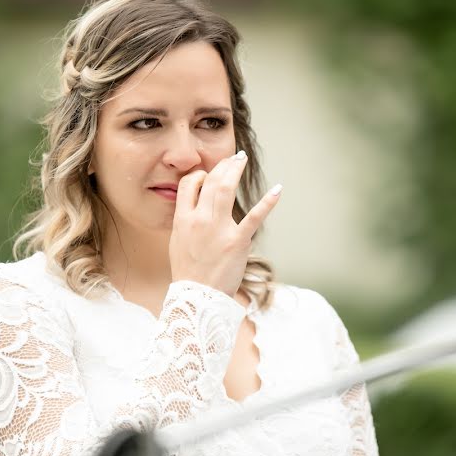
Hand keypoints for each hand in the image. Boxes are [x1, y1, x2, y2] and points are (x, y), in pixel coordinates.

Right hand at [169, 150, 280, 296]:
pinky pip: (254, 216)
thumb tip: (195, 205)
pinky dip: (268, 202)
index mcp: (182, 219)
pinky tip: (278, 189)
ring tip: (242, 159)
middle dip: (222, 165)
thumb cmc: (189, 272)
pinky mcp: (238, 240)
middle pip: (210, 182)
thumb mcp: (177, 242)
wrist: (198, 297)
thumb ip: (186, 221)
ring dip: (235, 170)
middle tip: (232, 158)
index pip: (189, 184)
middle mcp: (200, 220)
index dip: (199, 174)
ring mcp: (219, 229)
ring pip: (226, 189)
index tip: (208, 173)